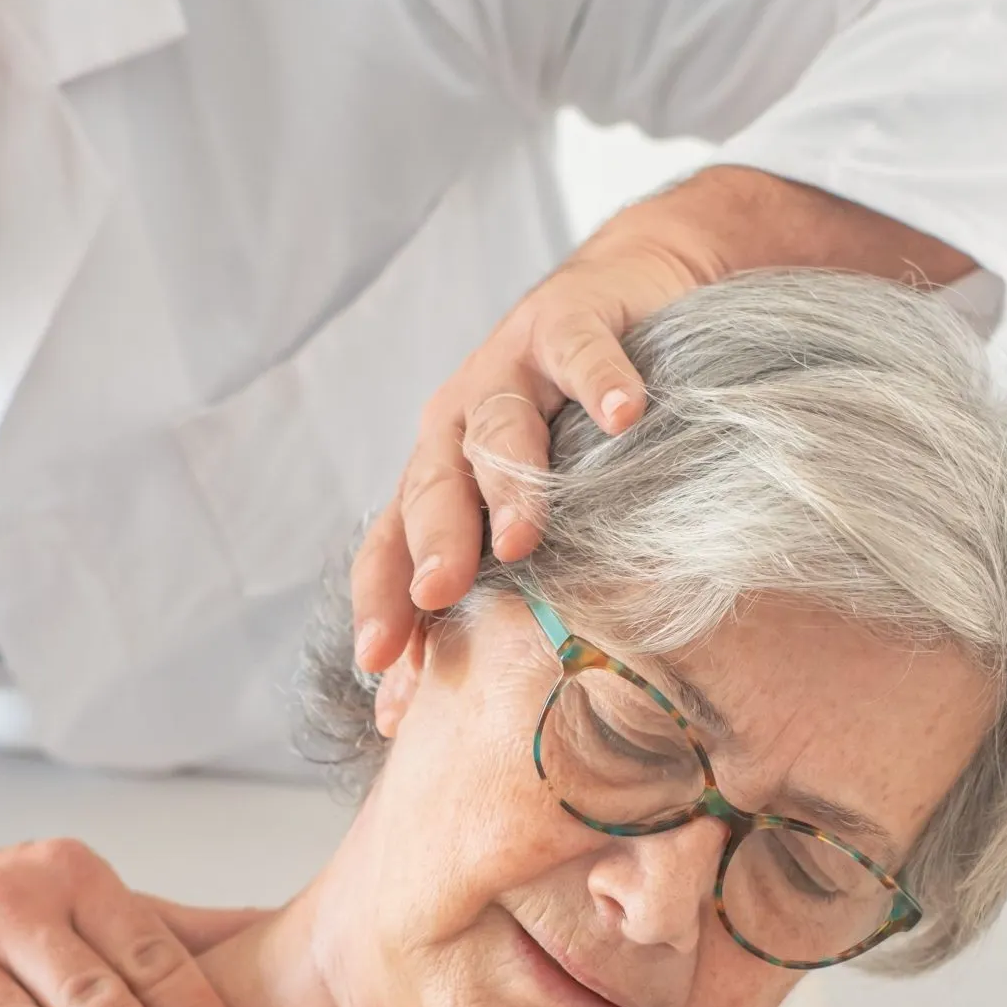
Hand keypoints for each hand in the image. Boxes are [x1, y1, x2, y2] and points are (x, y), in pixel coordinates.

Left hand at [347, 217, 707, 672]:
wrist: (627, 295)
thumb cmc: (575, 429)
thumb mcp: (527, 507)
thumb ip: (495, 590)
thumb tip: (456, 711)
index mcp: (437, 478)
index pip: (390, 548)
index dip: (381, 605)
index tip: (379, 668)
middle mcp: (458, 425)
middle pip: (433, 490)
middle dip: (434, 548)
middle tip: (438, 598)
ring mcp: (511, 369)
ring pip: (498, 429)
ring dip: (508, 484)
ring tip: (522, 537)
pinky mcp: (572, 318)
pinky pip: (583, 351)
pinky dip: (602, 381)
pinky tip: (626, 415)